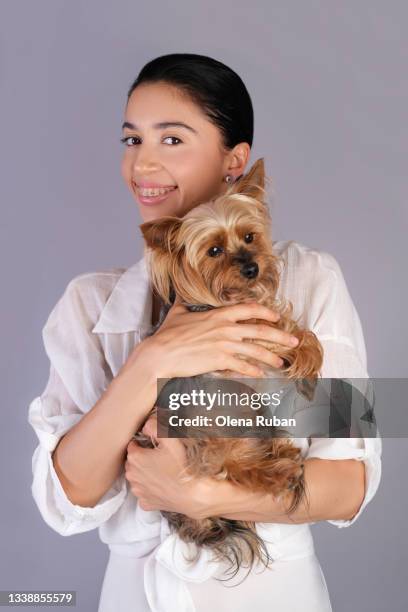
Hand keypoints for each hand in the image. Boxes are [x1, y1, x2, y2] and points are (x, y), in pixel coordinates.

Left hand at [124, 414, 209, 518]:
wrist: (193, 494)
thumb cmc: (182, 466)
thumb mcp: (170, 439)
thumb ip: (155, 427)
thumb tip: (146, 425)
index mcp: (135, 458)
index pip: (132, 445)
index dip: (143, 443)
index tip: (155, 445)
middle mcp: (132, 475)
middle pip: (133, 461)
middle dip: (143, 457)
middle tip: (160, 456)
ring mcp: (138, 491)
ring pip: (137, 477)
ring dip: (145, 473)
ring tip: (162, 470)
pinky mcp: (146, 503)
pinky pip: (143, 492)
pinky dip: (149, 489)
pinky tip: (161, 484)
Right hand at [127, 300, 298, 378]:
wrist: (160, 354)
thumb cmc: (167, 334)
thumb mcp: (177, 313)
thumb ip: (183, 303)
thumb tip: (179, 293)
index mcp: (218, 315)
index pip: (249, 309)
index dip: (266, 312)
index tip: (277, 316)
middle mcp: (225, 328)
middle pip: (260, 330)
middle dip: (280, 336)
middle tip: (294, 341)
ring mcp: (224, 345)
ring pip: (255, 351)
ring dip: (271, 357)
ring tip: (282, 363)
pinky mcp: (220, 361)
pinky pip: (243, 366)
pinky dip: (254, 371)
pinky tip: (262, 375)